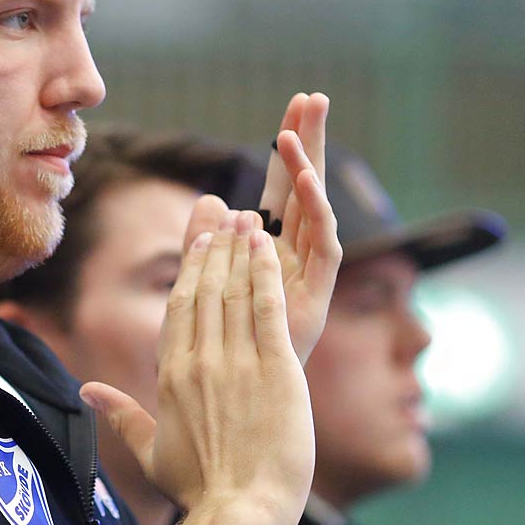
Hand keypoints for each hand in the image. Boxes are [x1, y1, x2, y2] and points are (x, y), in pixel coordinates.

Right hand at [82, 211, 311, 524]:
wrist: (238, 512)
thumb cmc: (198, 491)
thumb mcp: (151, 452)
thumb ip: (121, 416)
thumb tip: (87, 391)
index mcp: (172, 378)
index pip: (178, 310)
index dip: (189, 270)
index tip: (199, 242)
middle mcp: (200, 362)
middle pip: (205, 290)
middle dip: (215, 248)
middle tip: (225, 215)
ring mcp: (237, 363)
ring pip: (235, 291)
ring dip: (242, 251)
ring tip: (250, 220)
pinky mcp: (275, 369)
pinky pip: (266, 308)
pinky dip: (265, 273)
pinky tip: (269, 247)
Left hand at [187, 93, 340, 363]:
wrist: (242, 426)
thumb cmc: (224, 369)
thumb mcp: (202, 297)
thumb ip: (201, 250)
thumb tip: (208, 201)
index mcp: (273, 255)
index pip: (281, 189)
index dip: (288, 149)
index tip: (295, 104)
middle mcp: (297, 263)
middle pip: (304, 191)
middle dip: (309, 144)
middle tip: (314, 97)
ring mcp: (309, 280)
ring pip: (315, 212)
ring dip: (308, 170)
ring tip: (300, 129)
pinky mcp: (316, 300)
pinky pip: (324, 249)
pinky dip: (317, 214)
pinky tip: (306, 180)